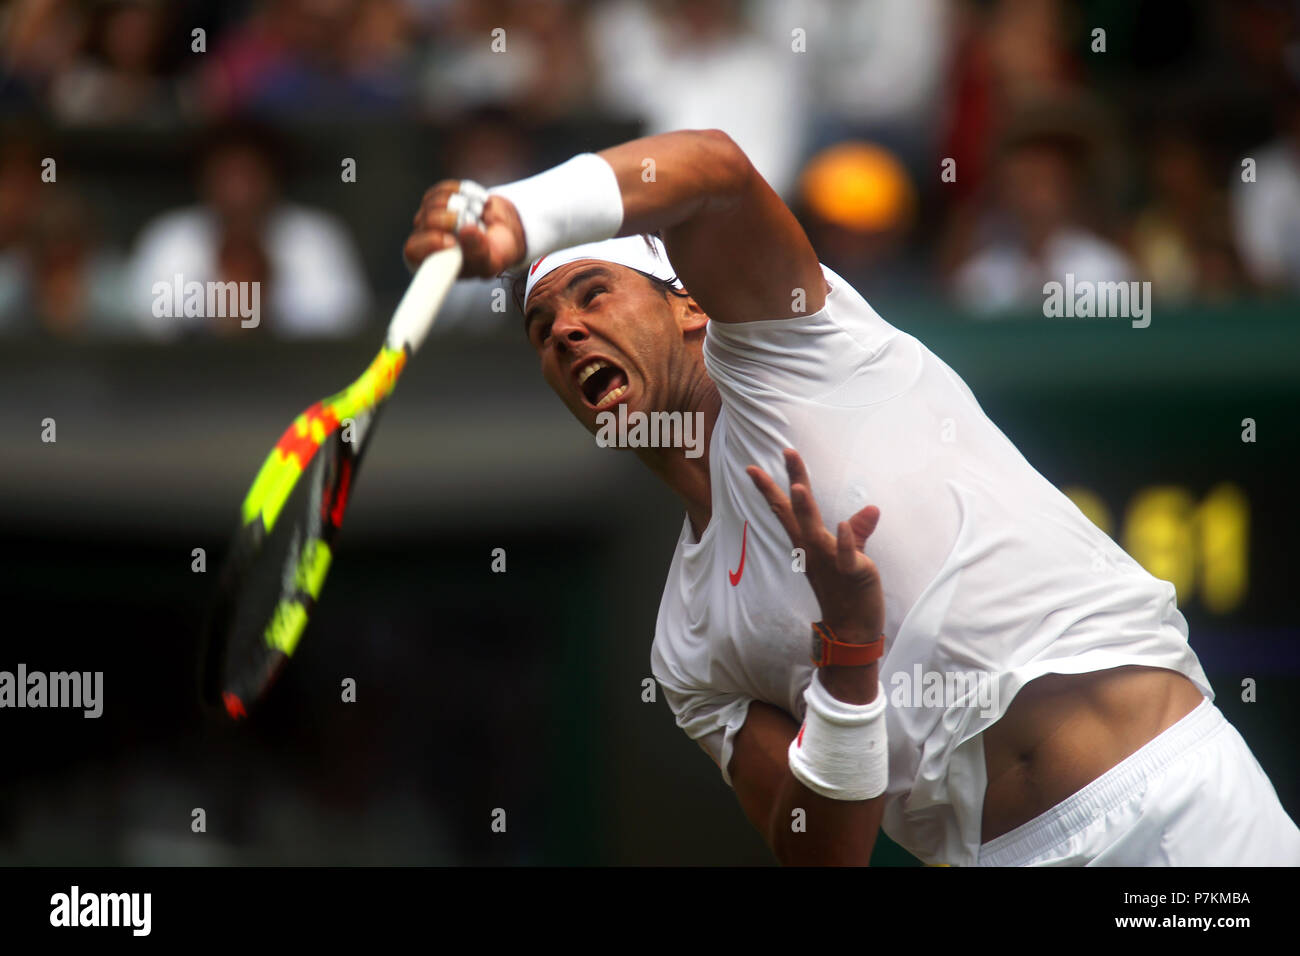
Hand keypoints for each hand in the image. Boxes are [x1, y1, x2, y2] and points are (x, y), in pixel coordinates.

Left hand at [403, 180, 525, 278]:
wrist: (502, 232)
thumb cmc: (494, 254)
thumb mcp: (492, 262)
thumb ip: (478, 251)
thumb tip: (466, 230)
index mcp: (432, 262)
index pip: (414, 252)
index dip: (430, 243)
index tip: (452, 242)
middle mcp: (425, 239)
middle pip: (427, 221)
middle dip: (453, 220)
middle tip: (472, 224)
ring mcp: (428, 216)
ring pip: (436, 202)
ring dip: (463, 205)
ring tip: (479, 215)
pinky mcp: (438, 198)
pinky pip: (445, 189)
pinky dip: (465, 193)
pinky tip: (475, 202)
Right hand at [746, 449, 883, 644]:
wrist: (852, 631)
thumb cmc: (848, 593)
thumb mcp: (851, 558)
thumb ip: (858, 533)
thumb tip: (872, 509)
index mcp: (809, 544)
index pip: (787, 511)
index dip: (771, 489)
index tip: (752, 468)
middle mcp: (814, 549)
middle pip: (797, 511)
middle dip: (793, 481)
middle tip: (786, 451)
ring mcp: (830, 561)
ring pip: (814, 532)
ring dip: (806, 510)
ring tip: (800, 486)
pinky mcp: (852, 574)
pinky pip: (846, 557)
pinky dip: (844, 542)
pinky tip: (839, 525)